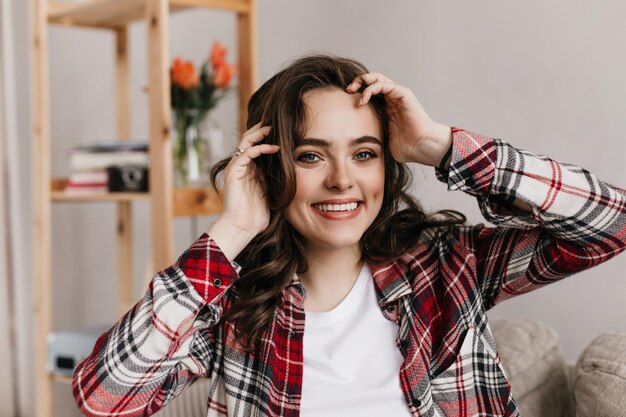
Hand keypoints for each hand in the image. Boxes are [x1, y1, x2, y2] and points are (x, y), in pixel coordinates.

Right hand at [208, 123, 278, 259]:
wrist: (243, 227)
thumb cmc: (258, 214)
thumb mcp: (273, 190)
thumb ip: (278, 177)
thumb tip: (296, 168)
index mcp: (251, 168)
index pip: (259, 144)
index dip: (270, 136)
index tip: (287, 130)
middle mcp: (242, 164)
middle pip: (251, 138)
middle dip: (264, 128)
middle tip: (279, 121)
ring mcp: (236, 166)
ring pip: (247, 141)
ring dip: (261, 133)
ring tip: (275, 128)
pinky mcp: (233, 170)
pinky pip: (246, 152)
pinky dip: (260, 148)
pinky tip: (274, 148)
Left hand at [345, 73, 451, 165]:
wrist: (422, 147)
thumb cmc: (407, 147)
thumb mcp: (382, 140)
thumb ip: (372, 136)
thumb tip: (355, 146)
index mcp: (387, 108)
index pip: (370, 92)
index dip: (357, 92)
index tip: (345, 100)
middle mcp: (392, 99)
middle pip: (372, 81)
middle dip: (358, 82)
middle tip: (347, 90)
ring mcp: (398, 95)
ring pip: (377, 78)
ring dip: (362, 81)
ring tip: (352, 90)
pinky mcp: (402, 94)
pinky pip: (383, 84)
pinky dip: (370, 89)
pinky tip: (363, 100)